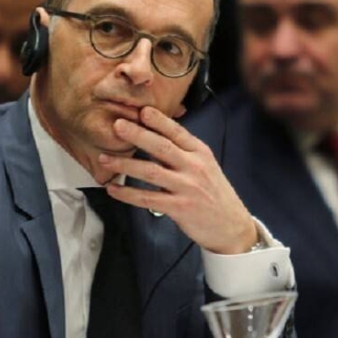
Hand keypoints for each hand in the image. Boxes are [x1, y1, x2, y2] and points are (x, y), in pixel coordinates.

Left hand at [98, 106, 257, 254]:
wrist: (232, 226)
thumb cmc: (214, 194)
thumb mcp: (205, 166)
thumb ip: (183, 151)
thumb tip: (154, 134)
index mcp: (200, 153)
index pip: (177, 132)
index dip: (159, 120)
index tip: (142, 110)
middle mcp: (194, 167)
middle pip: (161, 147)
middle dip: (138, 135)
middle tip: (117, 126)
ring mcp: (186, 188)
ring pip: (151, 172)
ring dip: (125, 164)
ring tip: (104, 159)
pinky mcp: (179, 208)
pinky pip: (148, 198)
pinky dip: (128, 194)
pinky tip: (113, 189)